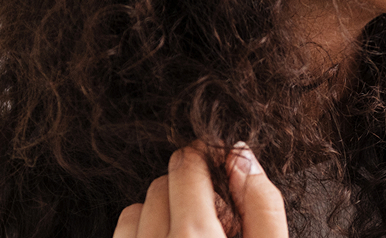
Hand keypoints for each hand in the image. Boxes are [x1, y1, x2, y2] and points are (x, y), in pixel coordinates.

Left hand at [113, 141, 288, 237]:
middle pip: (161, 185)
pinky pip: (122, 234)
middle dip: (187, 190)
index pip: (186, 165)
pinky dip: (142, 233)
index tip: (217, 167)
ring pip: (136, 209)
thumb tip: (243, 156)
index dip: (205, 160)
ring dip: (161, 214)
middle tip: (214, 216)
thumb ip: (263, 207)